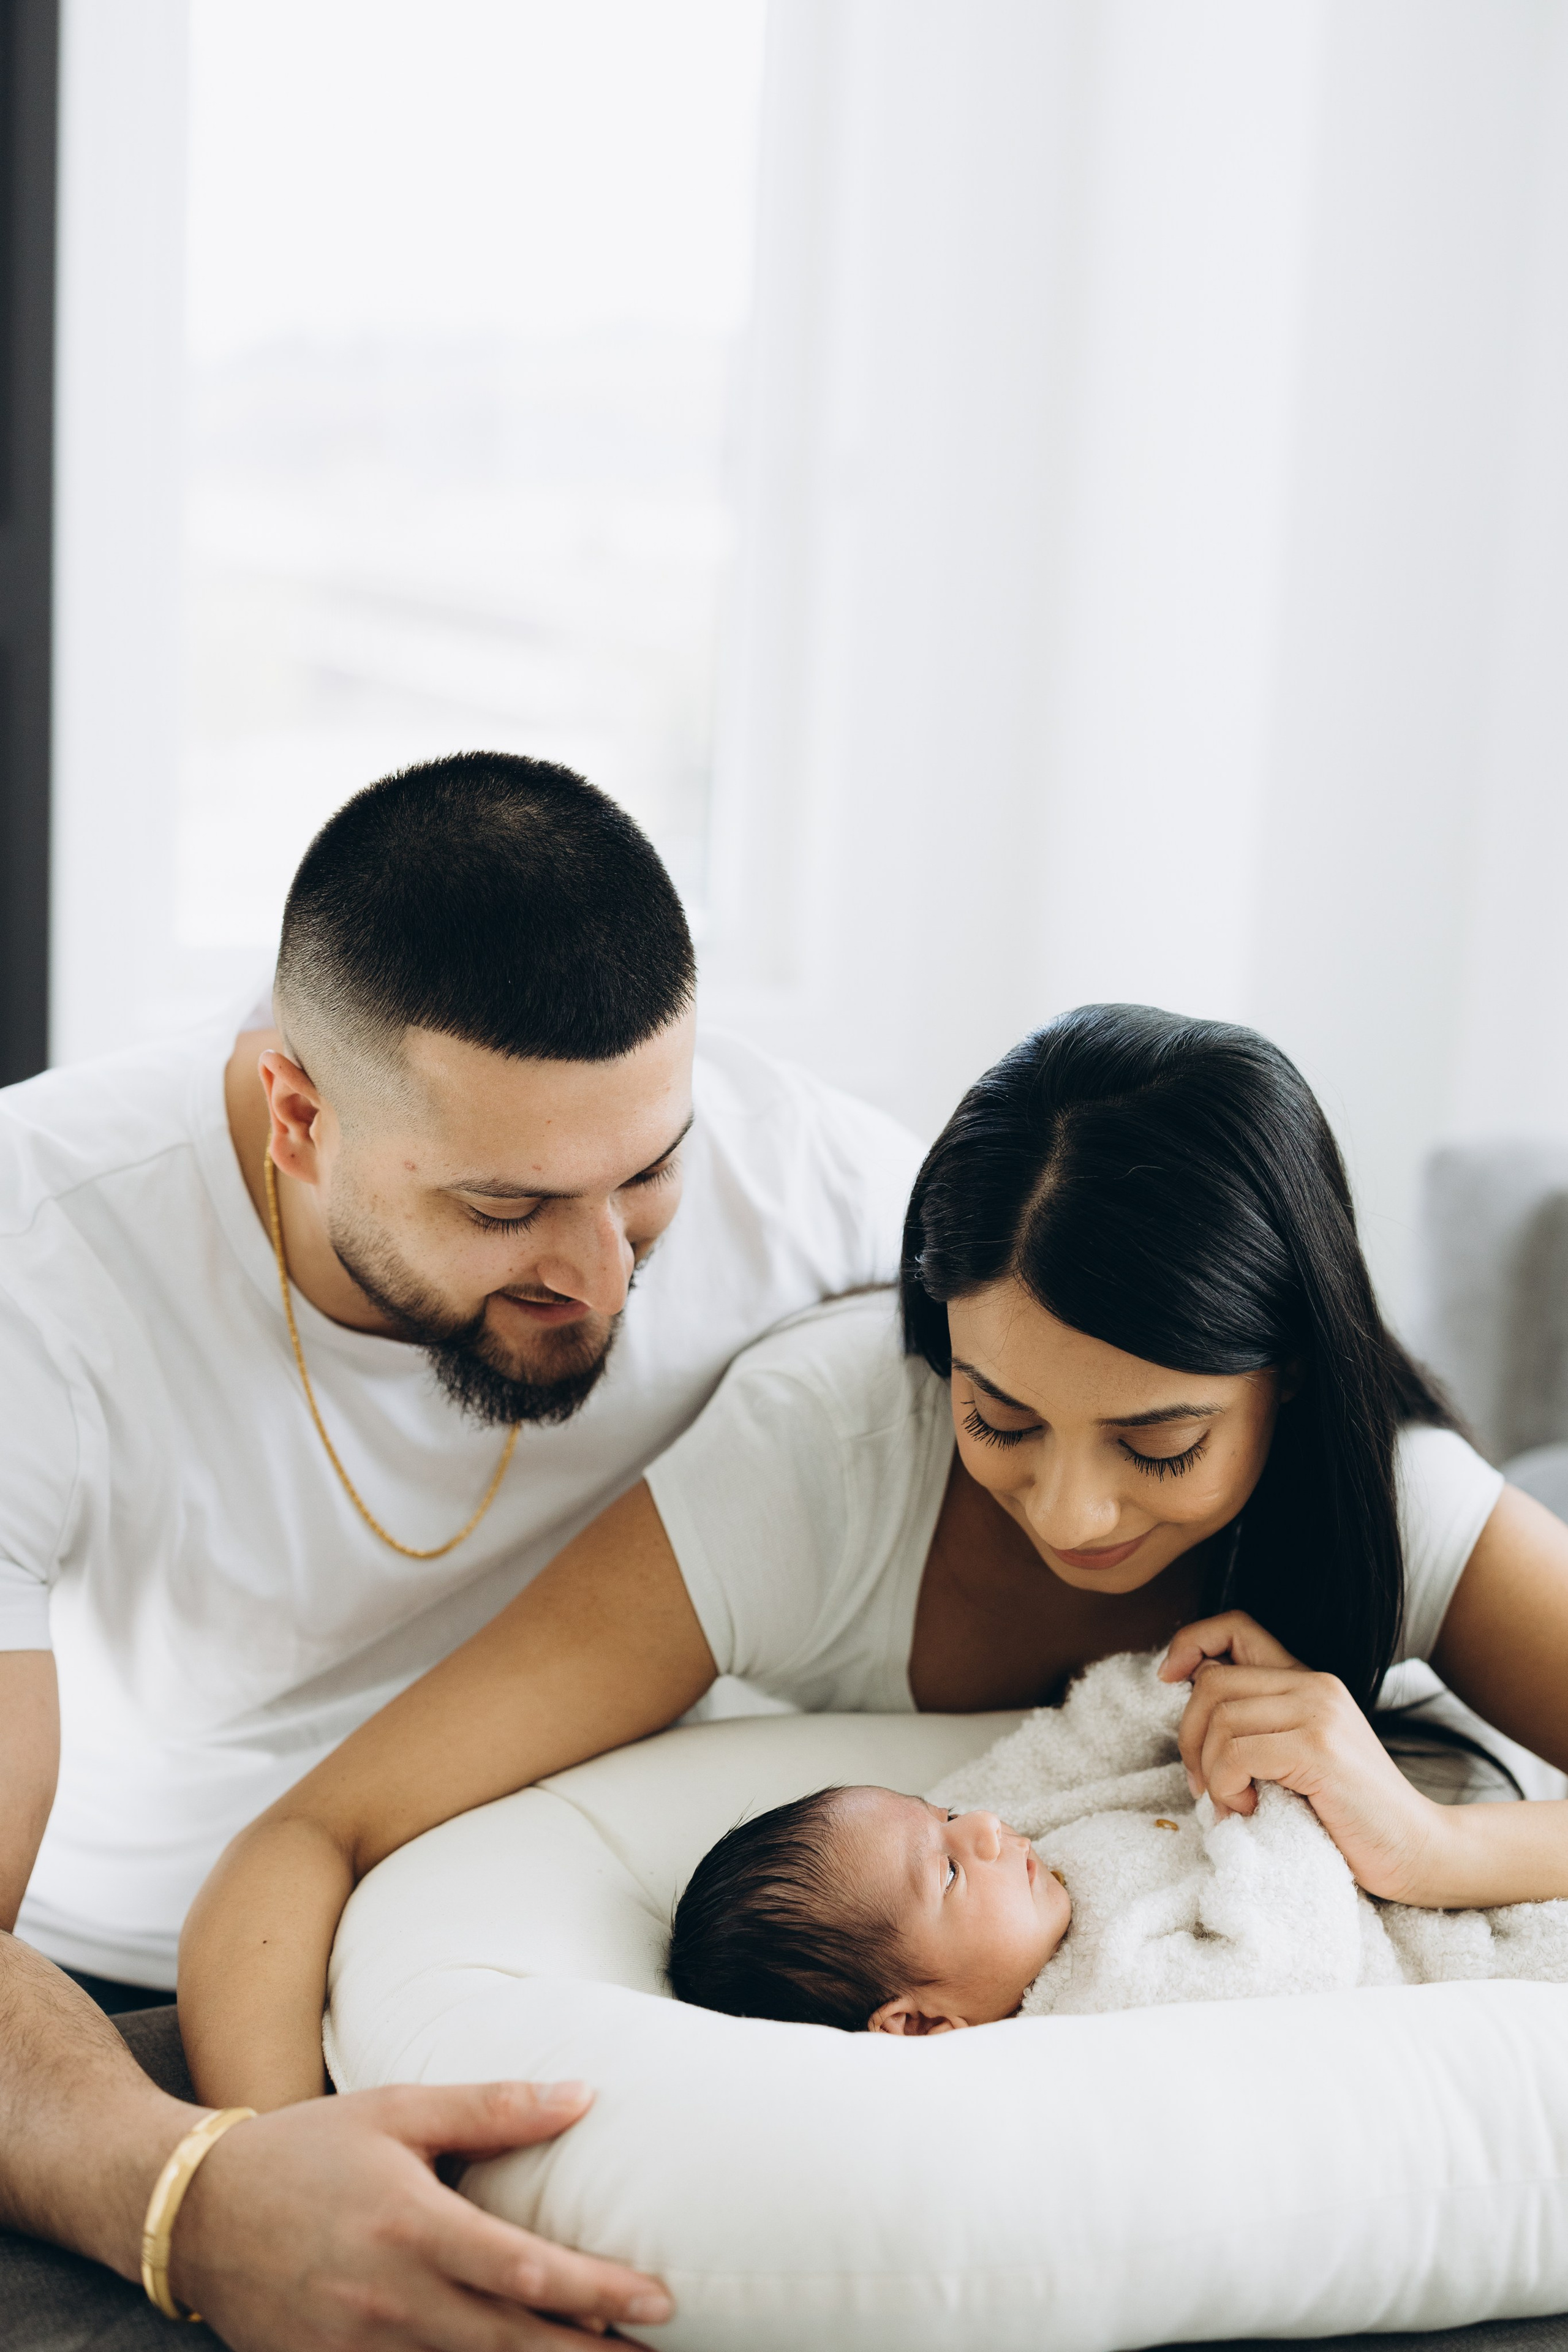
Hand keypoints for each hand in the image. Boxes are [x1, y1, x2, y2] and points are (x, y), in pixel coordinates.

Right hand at [172, 2080, 672, 2348]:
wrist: (197, 2212)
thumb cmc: (307, 2148)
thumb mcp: (397, 2110)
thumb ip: (491, 2107)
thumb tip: (583, 2095)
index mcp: (412, 2225)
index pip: (524, 2270)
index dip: (597, 2290)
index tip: (660, 2298)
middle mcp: (391, 2299)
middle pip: (509, 2343)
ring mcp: (361, 2347)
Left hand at [1160, 1610, 1442, 1901]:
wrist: (1417, 1851)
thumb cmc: (1349, 1813)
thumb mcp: (1299, 1753)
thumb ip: (1259, 1723)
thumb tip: (1192, 1706)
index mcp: (1309, 1680)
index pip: (1236, 1626)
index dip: (1191, 1642)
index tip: (1168, 1678)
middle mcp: (1314, 1685)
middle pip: (1211, 1682)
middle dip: (1189, 1737)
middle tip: (1205, 1785)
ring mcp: (1318, 1713)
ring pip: (1219, 1720)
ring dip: (1210, 1772)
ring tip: (1233, 1805)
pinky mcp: (1318, 1749)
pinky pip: (1236, 1753)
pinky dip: (1227, 1788)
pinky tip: (1250, 1811)